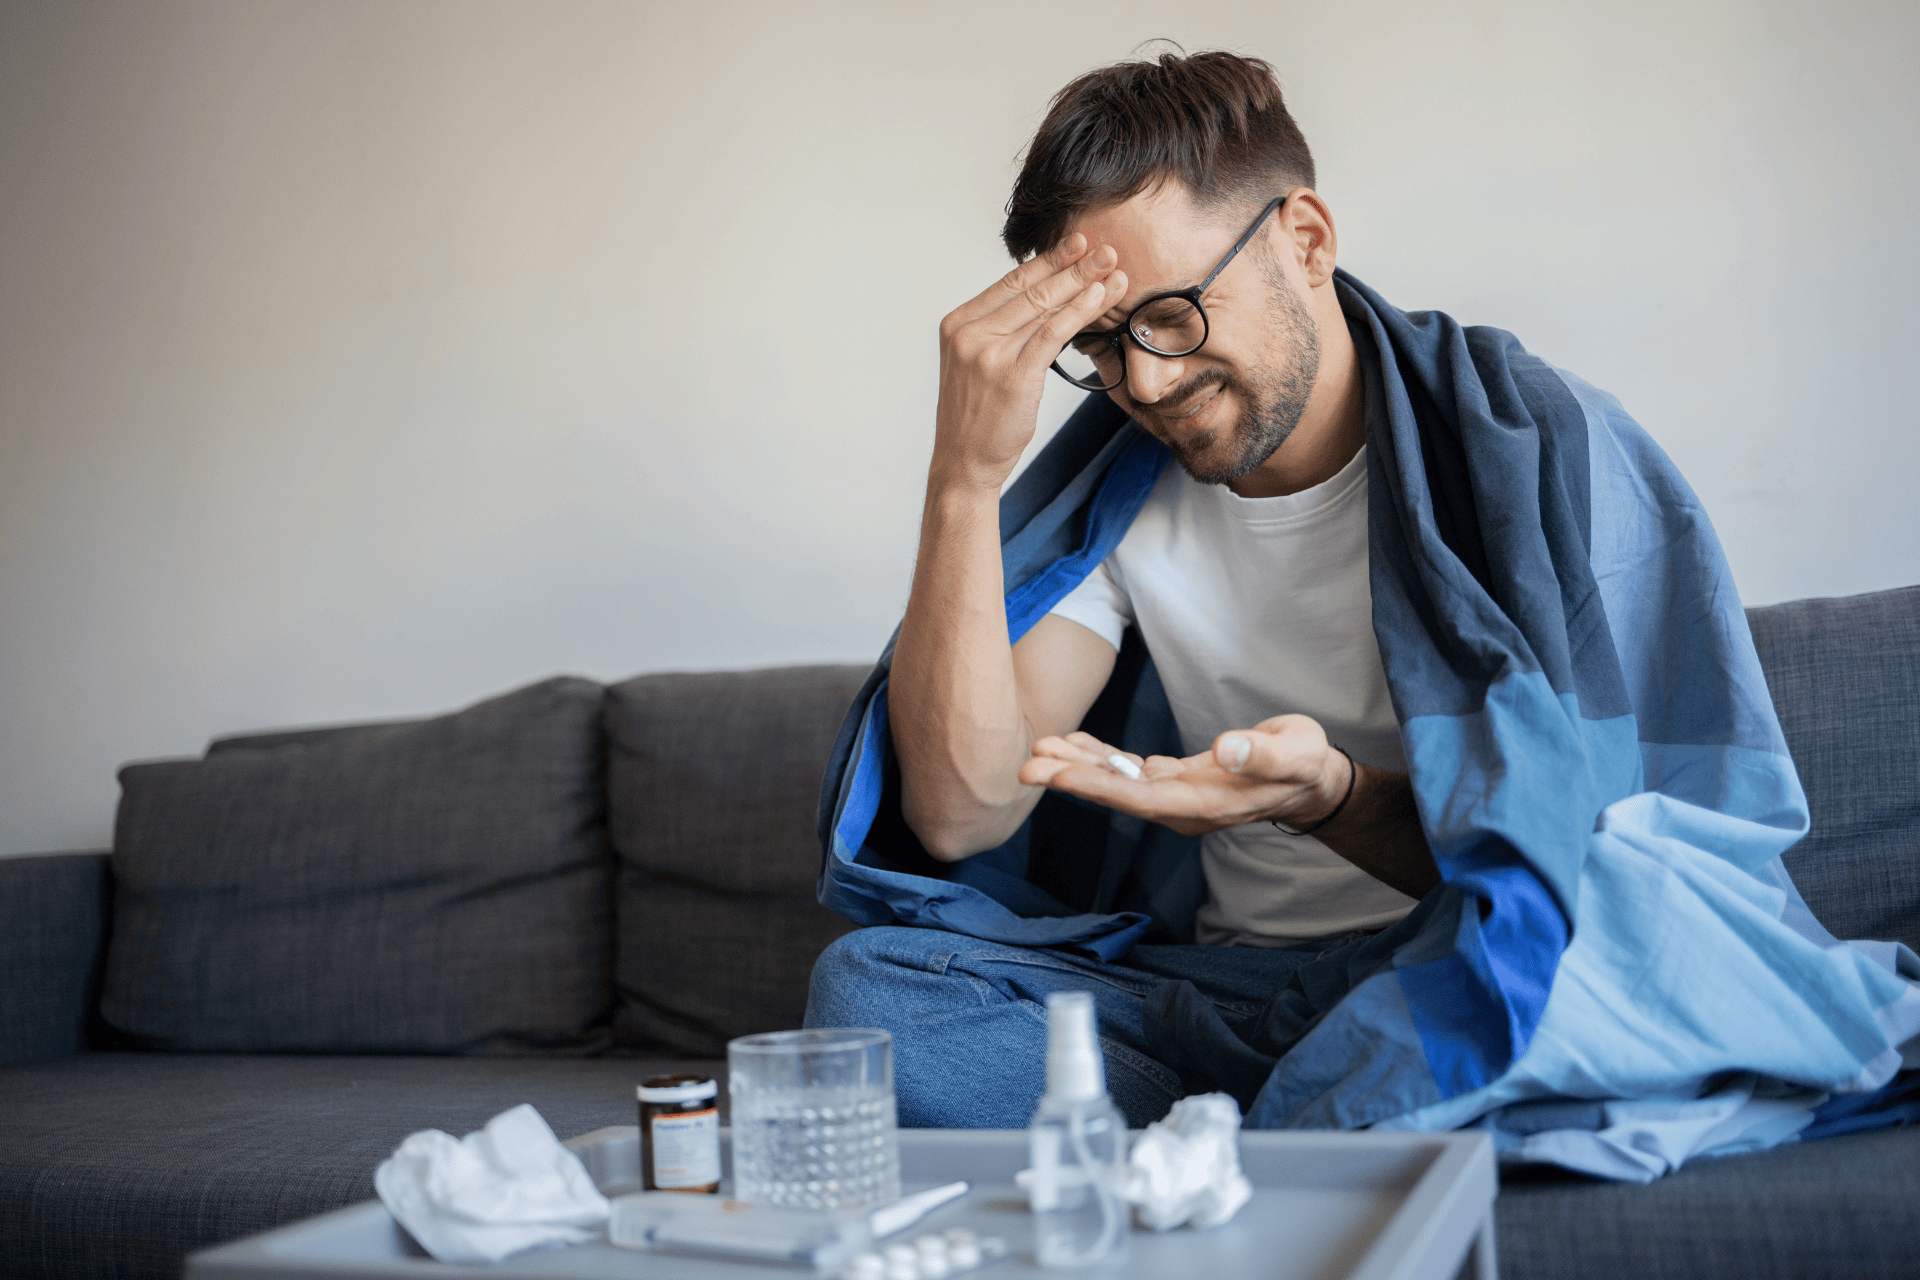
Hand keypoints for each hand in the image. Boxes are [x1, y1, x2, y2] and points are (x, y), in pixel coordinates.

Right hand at [932, 234, 1126, 490]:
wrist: (963, 462)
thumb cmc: (977, 418)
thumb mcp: (978, 364)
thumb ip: (1001, 331)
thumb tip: (1044, 303)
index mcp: (957, 324)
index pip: (1010, 283)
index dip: (1048, 261)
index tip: (1077, 244)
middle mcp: (969, 333)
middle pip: (1031, 290)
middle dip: (1073, 266)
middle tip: (1106, 248)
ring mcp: (988, 353)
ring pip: (1045, 307)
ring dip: (1084, 283)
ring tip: (1113, 267)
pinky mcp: (1012, 375)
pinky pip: (1052, 333)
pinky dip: (1079, 311)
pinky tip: (1100, 297)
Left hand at [1017, 716, 1348, 836]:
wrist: (1309, 779)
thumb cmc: (1304, 764)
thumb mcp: (1294, 753)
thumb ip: (1261, 754)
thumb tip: (1225, 748)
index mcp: (1206, 804)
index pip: (1141, 798)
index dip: (1098, 787)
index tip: (1058, 776)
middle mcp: (1183, 806)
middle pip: (1118, 794)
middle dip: (1072, 779)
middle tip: (1026, 765)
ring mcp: (1176, 795)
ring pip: (1118, 781)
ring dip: (1078, 766)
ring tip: (1039, 749)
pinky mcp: (1175, 779)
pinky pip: (1129, 770)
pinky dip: (1101, 757)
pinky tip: (1074, 743)